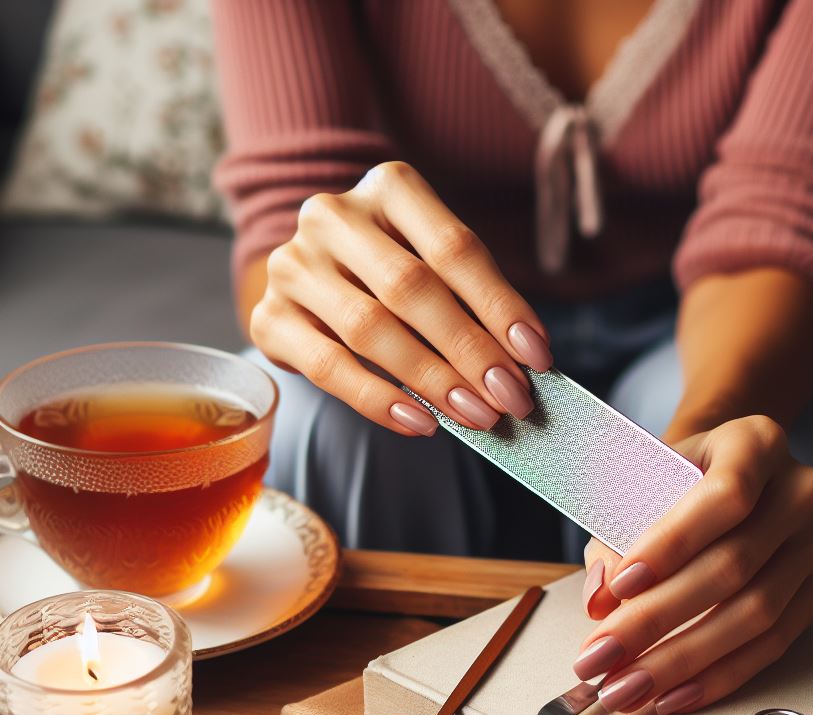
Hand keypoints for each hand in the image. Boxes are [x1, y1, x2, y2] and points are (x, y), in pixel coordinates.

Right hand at [250, 161, 551, 435]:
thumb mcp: (433, 263)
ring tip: (475, 415)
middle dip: (470, 350)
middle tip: (511, 398)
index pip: (455, 249)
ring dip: (431, 379)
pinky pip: (328, 366)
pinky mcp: (270, 317)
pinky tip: (420, 423)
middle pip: (412, 289)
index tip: (537, 357)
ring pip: (370, 329)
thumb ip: (472, 301)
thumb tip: (523, 365)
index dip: (501, 306)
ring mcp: (294, 265)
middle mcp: (333, 216)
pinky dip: (378, 400)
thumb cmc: (393, 272)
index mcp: (389, 188)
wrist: (313, 277)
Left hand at [575, 416, 812, 714]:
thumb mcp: (638, 488)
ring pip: (757, 613)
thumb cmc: (673, 481)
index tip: (621, 586)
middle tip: (603, 658)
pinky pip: (775, 644)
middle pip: (736, 564)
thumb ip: (614, 538)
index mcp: (755, 442)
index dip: (673, 544)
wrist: (721, 475)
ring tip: (628, 689)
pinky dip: (719, 675)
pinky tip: (673, 695)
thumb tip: (600, 600)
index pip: (725, 495)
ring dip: (684, 661)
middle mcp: (800, 488)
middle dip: (659, 620)